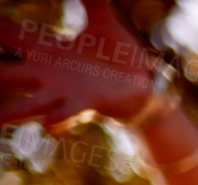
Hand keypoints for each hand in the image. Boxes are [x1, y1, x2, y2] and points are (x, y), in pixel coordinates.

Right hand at [0, 0, 156, 129]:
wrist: (146, 86)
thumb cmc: (119, 56)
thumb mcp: (103, 22)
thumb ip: (90, 0)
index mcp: (47, 51)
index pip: (8, 34)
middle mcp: (48, 75)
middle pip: (6, 74)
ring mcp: (65, 93)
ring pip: (28, 104)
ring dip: (9, 111)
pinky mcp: (87, 105)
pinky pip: (68, 114)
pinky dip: (58, 118)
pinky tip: (48, 122)